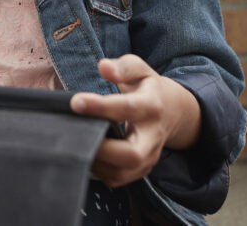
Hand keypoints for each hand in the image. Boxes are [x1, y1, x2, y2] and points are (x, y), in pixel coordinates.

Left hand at [71, 55, 201, 187]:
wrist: (171, 112)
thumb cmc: (146, 87)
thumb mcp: (140, 69)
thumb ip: (123, 67)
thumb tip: (103, 66)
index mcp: (151, 106)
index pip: (127, 108)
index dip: (100, 106)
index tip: (75, 102)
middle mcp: (152, 136)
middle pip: (132, 155)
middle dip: (102, 149)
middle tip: (78, 135)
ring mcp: (148, 157)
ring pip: (122, 174)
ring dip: (97, 162)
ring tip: (78, 143)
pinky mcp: (141, 170)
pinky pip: (117, 179)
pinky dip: (99, 170)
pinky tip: (88, 152)